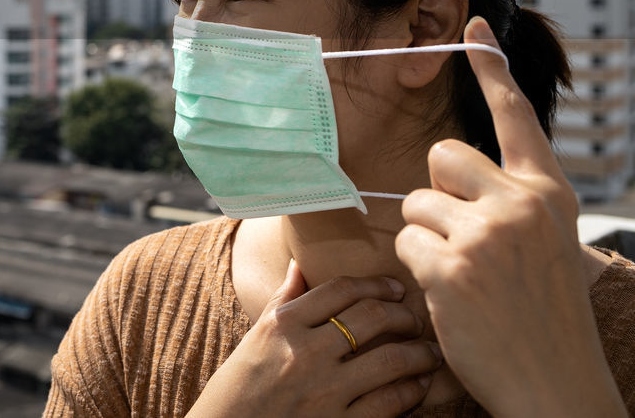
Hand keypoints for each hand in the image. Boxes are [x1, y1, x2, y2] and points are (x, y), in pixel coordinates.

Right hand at [185, 260, 441, 417]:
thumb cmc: (239, 388)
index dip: (375, 284)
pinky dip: (411, 392)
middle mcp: (304, 352)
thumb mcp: (256, 339)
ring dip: (419, 354)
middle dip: (404, 314)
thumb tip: (299, 265)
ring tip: (429, 353)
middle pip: (371, 317)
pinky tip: (417, 387)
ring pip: (390, 360)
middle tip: (416, 318)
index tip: (394, 288)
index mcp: (281, 325)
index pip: (340, 289)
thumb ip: (283, 301)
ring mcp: (324, 391)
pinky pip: (390, 403)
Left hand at [395, 16, 624, 416]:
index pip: (515, 117)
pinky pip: (403, 242)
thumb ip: (510, 200)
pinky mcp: (451, 265)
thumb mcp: (545, 243)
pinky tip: (451, 296)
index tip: (471, 24)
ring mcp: (486, 232)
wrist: (555, 382)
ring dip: (425, 239)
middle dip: (438, 191)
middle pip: (441, 156)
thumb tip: (449, 167)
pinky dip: (416, 269)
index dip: (491, 67)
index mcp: (548, 193)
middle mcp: (521, 202)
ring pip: (414, 203)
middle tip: (464, 238)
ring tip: (465, 278)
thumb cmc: (543, 315)